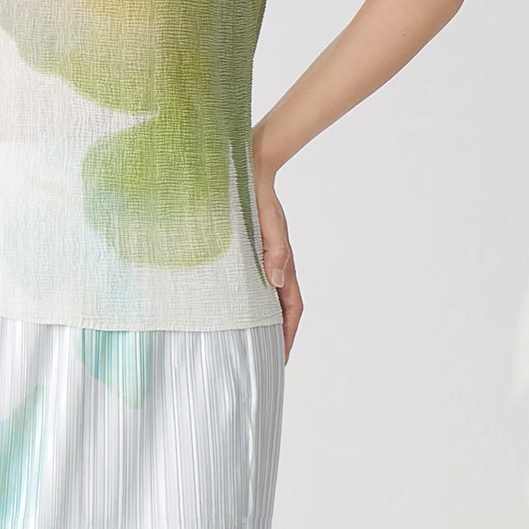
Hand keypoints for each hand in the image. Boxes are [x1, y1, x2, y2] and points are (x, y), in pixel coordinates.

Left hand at [252, 138, 302, 362]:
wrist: (250, 170)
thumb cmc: (259, 197)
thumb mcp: (269, 224)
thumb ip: (274, 251)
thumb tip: (274, 281)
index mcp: (283, 263)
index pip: (291, 308)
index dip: (288, 334)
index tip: (281, 356)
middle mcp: (277, 266)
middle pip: (282, 309)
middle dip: (277, 335)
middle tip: (266, 358)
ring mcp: (265, 259)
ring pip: (268, 298)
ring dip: (264, 320)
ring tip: (251, 342)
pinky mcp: (252, 251)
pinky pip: (255, 283)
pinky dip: (252, 300)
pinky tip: (237, 308)